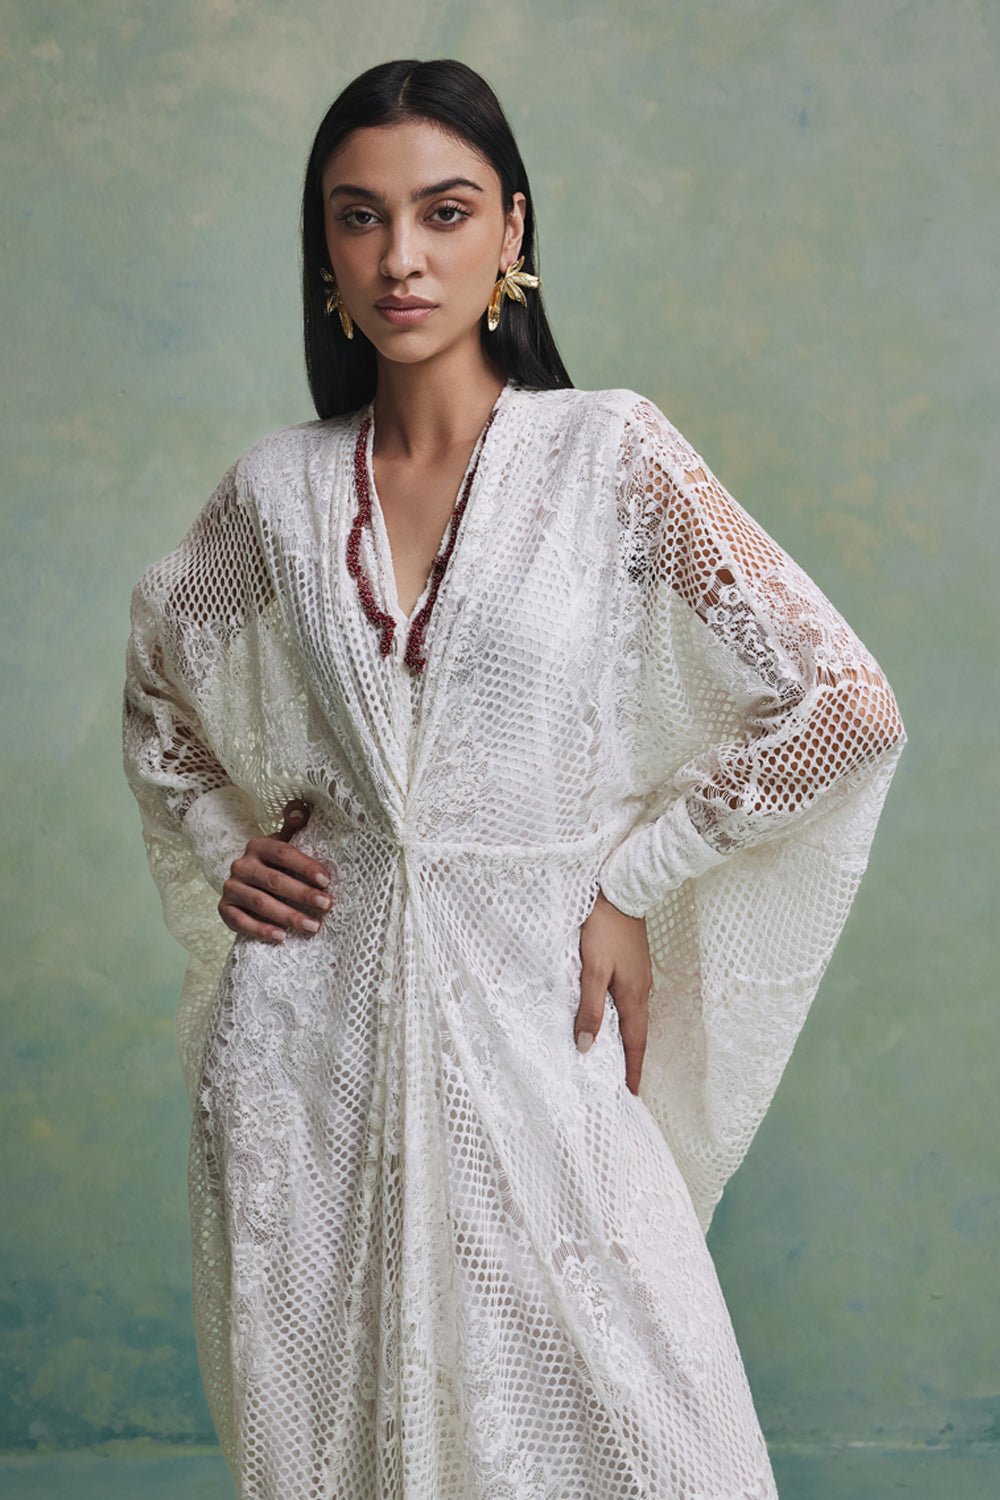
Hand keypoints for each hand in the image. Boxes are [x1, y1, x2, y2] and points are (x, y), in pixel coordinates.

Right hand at [218, 799, 332, 942]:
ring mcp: (231, 887)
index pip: (283, 854)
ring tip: (313, 926)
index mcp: (258, 846)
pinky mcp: (224, 908)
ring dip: (288, 916)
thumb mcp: (284, 843)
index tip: (327, 881)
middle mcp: (242, 865)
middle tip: (326, 905)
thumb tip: (299, 810)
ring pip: (260, 903)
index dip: (305, 866)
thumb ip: (294, 825)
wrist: (245, 884)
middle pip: (274, 881)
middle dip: (303, 894)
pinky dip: (261, 929)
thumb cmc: (275, 864)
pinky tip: (282, 936)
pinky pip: (242, 921)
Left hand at [575, 888, 652, 1094]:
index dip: (634, 1068)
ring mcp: (639, 976)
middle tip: (625, 1081)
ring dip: (627, 1037)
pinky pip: (629, 999)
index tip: (633, 1092)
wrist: (621, 891)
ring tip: (617, 1055)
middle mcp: (641, 989)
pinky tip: (612, 1015)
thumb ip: (589, 1007)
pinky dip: (622, 1016)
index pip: (635, 1042)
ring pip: (633, 1015)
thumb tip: (586, 1046)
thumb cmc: (604, 929)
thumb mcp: (592, 970)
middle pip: (637, 1031)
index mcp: (633, 996)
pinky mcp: (633, 964)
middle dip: (632, 1057)